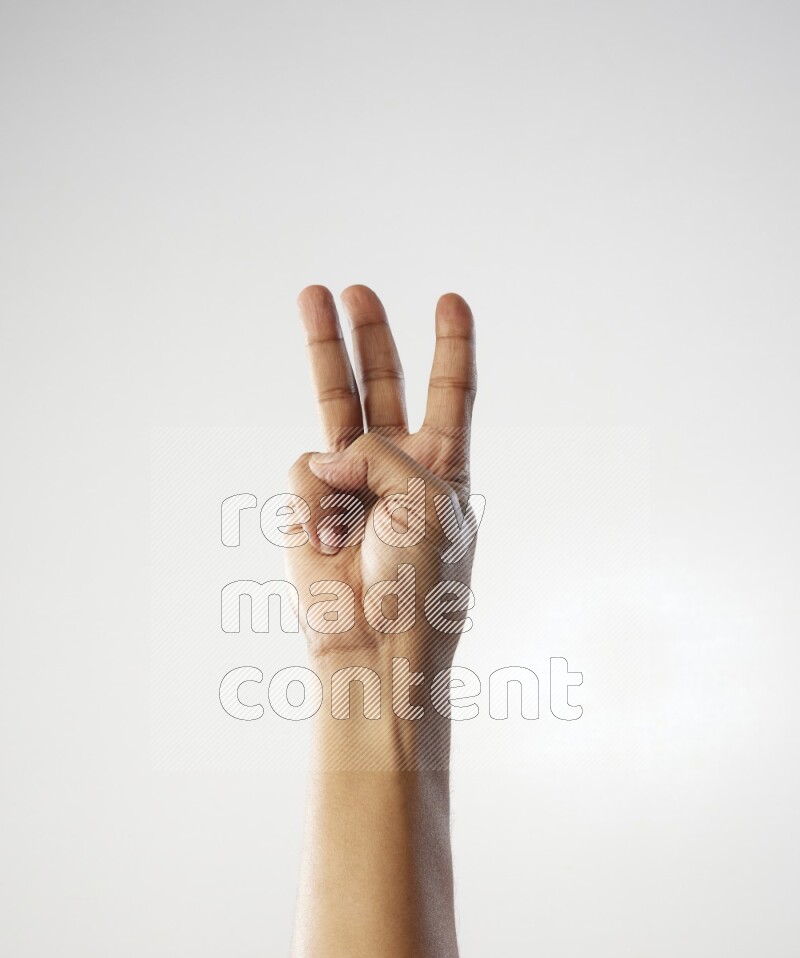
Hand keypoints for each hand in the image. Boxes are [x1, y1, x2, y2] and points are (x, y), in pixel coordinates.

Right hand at [285, 284, 478, 678]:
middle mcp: (396, 467)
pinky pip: (307, 470)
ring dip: (327, 346)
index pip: (450, 392)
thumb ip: (376, 451)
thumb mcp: (426, 497)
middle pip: (385, 384)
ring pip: (335, 401)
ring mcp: (349, 482)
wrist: (376, 642)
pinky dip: (317, 501)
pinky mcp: (309, 505)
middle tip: (354, 290)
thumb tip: (319, 456)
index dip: (451, 345)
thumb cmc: (421, 578)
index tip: (451, 299)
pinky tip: (331, 540)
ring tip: (313, 294)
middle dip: (370, 336)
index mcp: (443, 464)